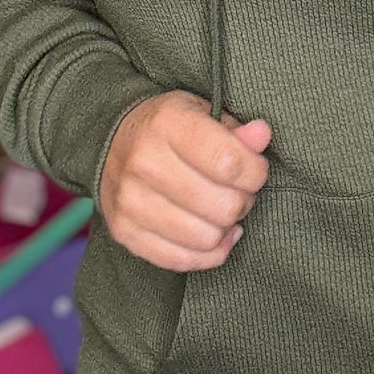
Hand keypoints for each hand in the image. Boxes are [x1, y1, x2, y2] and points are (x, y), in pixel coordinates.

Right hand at [99, 91, 271, 269]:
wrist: (111, 143)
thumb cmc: (169, 129)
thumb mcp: (202, 113)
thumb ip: (236, 129)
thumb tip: (262, 135)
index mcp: (167, 124)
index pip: (229, 163)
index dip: (255, 172)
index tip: (255, 170)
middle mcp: (144, 162)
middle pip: (223, 206)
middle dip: (243, 201)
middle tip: (238, 191)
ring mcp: (130, 202)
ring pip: (207, 238)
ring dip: (225, 228)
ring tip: (222, 210)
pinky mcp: (124, 232)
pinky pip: (182, 261)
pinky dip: (208, 253)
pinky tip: (215, 235)